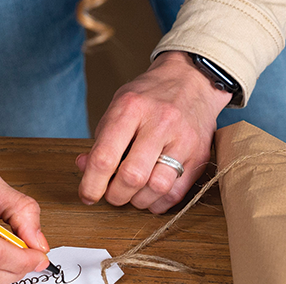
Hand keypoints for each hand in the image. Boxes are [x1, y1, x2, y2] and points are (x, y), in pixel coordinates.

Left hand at [77, 51, 232, 213]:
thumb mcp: (119, 107)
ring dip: (138, 200)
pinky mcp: (200, 154)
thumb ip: (102, 140)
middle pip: (132, 177)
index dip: (92, 184)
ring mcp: (184, 139)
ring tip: (133, 194)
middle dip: (116, 195)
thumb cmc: (149, 97)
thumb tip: (85, 169)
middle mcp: (160, 122)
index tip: (88, 195)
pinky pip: (177, 192)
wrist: (192, 80)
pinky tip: (151, 194)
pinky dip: (159, 202)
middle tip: (112, 194)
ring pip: (157, 187)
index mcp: (132, 108)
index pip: (105, 157)